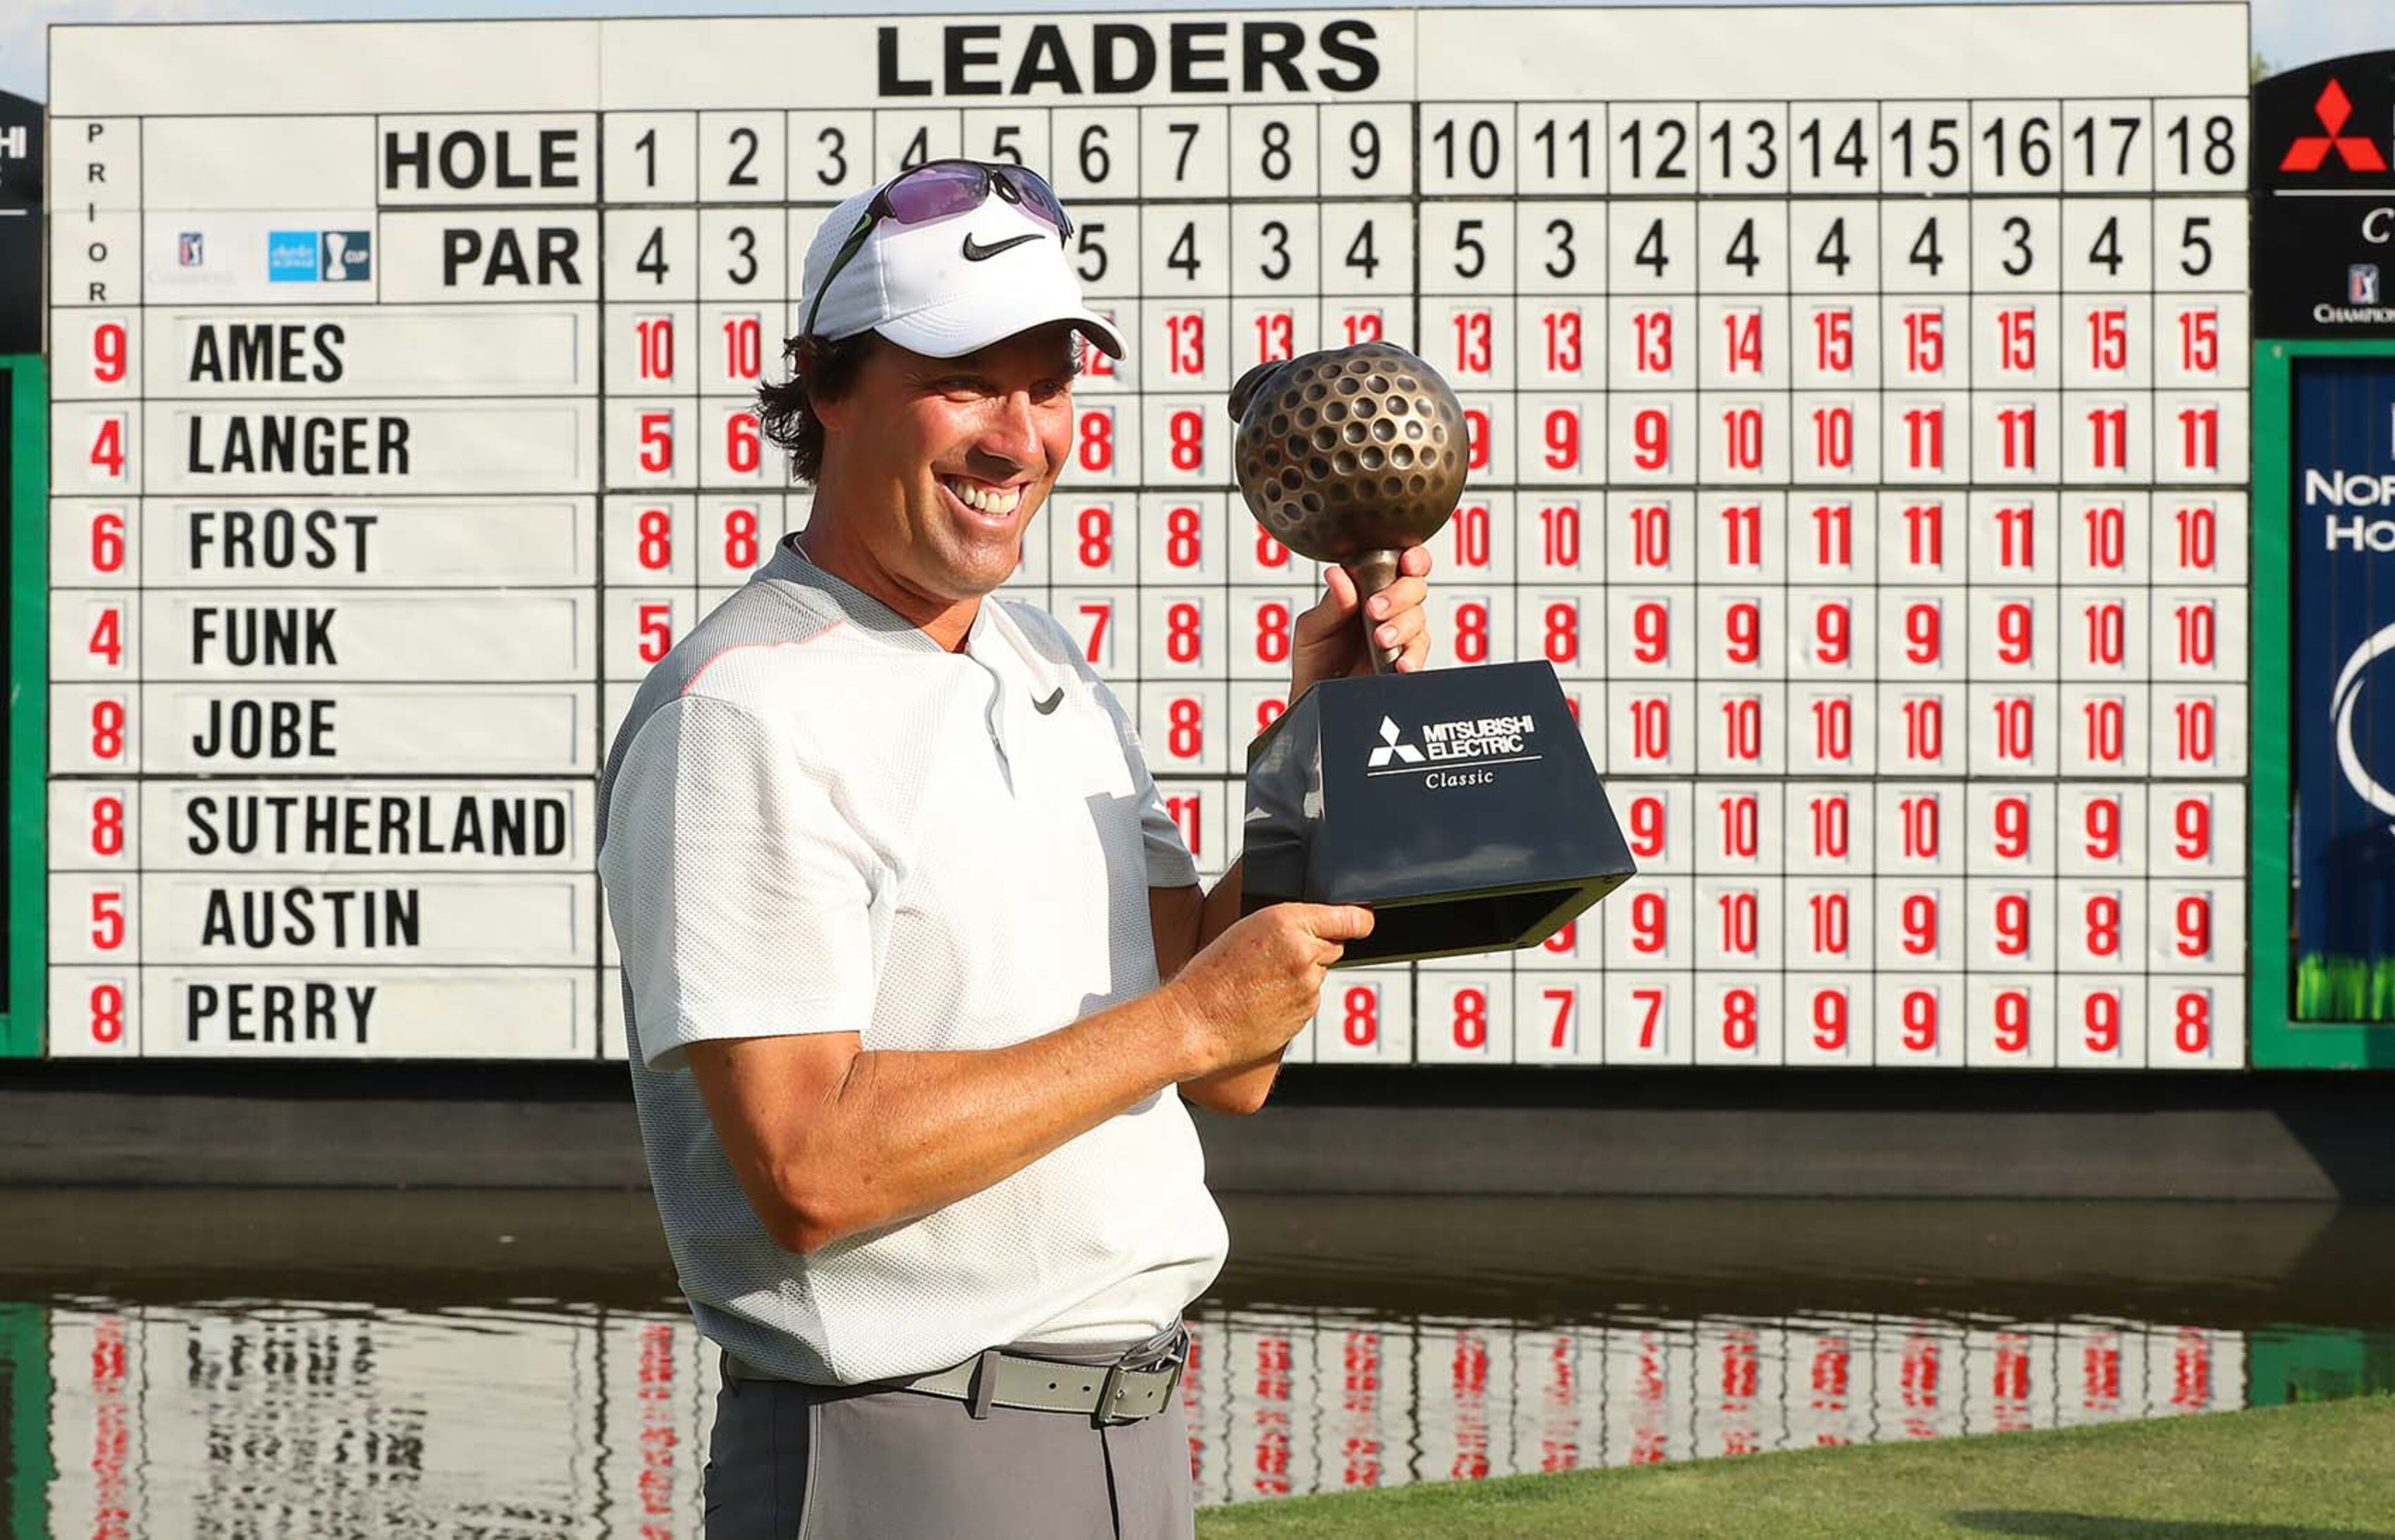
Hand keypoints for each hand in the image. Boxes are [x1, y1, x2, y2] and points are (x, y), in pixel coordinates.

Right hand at [1161, 903, 1374, 1075]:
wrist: (1196, 1021)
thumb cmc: (1209, 976)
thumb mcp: (1245, 931)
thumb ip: (1286, 928)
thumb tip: (1314, 935)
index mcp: (1285, 920)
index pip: (1348, 918)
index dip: (1359, 921)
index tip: (1364, 923)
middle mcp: (1303, 950)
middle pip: (1333, 946)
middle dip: (1313, 951)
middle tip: (1275, 961)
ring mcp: (1308, 984)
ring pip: (1318, 974)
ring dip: (1300, 978)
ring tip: (1261, 985)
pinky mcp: (1307, 1011)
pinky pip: (1308, 999)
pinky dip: (1293, 1000)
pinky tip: (1264, 1003)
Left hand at [1288, 544, 1433, 699]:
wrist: (1314, 696)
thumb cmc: (1314, 658)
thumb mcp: (1313, 628)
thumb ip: (1332, 604)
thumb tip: (1339, 575)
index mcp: (1366, 588)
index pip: (1399, 563)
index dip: (1411, 558)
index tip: (1406, 563)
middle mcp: (1388, 607)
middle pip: (1415, 587)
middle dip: (1400, 595)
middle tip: (1376, 609)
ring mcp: (1399, 633)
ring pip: (1418, 619)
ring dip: (1402, 627)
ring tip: (1381, 638)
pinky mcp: (1404, 659)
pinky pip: (1419, 652)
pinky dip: (1412, 656)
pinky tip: (1400, 663)